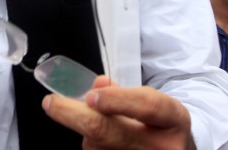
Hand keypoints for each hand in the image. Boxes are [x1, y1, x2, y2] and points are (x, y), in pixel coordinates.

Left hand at [42, 76, 194, 148]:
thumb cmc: (160, 126)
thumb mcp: (152, 103)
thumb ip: (123, 92)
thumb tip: (98, 84)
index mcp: (174, 119)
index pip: (147, 106)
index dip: (117, 100)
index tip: (90, 95)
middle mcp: (164, 147)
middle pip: (110, 132)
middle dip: (74, 115)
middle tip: (53, 103)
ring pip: (96, 147)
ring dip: (86, 134)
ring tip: (98, 126)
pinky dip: (91, 146)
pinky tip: (99, 142)